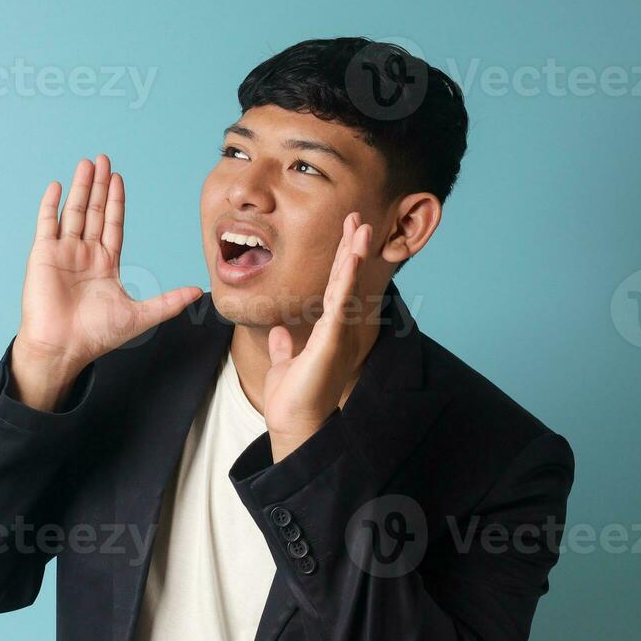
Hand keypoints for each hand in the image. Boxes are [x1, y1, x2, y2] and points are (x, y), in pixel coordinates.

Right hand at [11, 154, 203, 410]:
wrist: (63, 347)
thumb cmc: (96, 336)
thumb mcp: (141, 316)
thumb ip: (168, 301)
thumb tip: (198, 292)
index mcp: (105, 264)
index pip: (112, 224)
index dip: (115, 201)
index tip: (118, 179)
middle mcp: (84, 254)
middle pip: (93, 211)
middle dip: (98, 185)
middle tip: (103, 159)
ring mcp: (63, 253)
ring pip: (73, 212)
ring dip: (79, 187)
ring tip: (86, 163)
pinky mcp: (43, 255)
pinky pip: (47, 224)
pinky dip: (51, 204)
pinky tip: (57, 185)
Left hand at [263, 212, 374, 461]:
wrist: (293, 422)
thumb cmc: (292, 398)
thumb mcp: (284, 364)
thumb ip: (283, 347)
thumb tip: (278, 333)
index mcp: (329, 330)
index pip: (337, 286)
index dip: (341, 259)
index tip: (347, 233)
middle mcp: (339, 329)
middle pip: (347, 280)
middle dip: (352, 247)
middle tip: (358, 218)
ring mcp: (338, 334)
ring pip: (348, 286)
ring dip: (354, 255)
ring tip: (362, 227)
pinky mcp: (332, 341)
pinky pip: (340, 304)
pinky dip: (346, 279)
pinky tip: (351, 257)